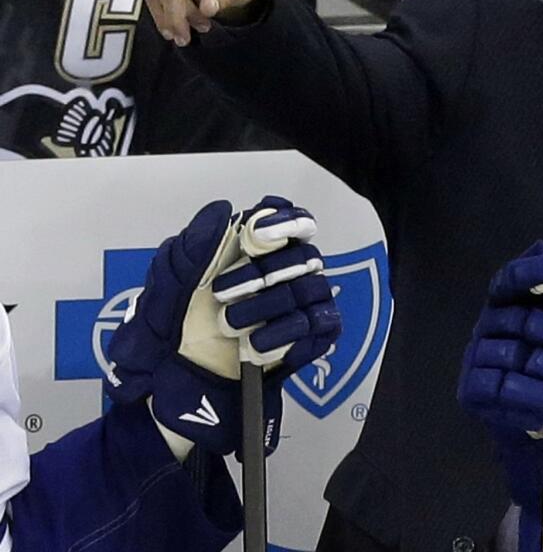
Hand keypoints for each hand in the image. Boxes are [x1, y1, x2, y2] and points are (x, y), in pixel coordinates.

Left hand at [104, 197, 340, 459]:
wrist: (179, 386)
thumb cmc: (174, 333)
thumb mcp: (169, 288)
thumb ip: (192, 247)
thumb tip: (222, 209)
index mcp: (253, 253)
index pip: (291, 220)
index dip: (285, 220)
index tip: (261, 233)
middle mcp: (283, 274)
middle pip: (303, 255)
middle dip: (263, 273)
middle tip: (222, 293)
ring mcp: (300, 306)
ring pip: (311, 290)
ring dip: (269, 307)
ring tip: (232, 328)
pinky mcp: (312, 339)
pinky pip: (320, 325)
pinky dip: (288, 334)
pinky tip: (258, 345)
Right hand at [459, 242, 542, 434]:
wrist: (540, 405)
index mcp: (509, 299)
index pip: (513, 277)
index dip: (533, 271)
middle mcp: (489, 324)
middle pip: (523, 321)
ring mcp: (478, 356)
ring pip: (516, 360)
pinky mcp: (473, 390)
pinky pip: (500, 393)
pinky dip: (532, 400)